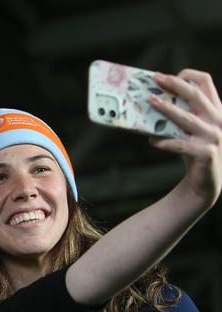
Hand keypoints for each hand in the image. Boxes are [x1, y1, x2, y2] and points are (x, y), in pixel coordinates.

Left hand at [149, 69, 221, 207]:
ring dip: (166, 109)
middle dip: (174, 84)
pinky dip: (164, 142)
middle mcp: (219, 120)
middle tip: (155, 78)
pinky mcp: (206, 153)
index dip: (187, 75)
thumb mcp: (191, 130)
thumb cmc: (193, 151)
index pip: (206, 83)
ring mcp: (214, 137)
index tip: (166, 76)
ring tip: (149, 102)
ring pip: (186, 118)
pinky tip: (152, 140)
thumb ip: (181, 115)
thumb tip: (151, 101)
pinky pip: (180, 144)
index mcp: (216, 110)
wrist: (205, 183)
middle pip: (195, 95)